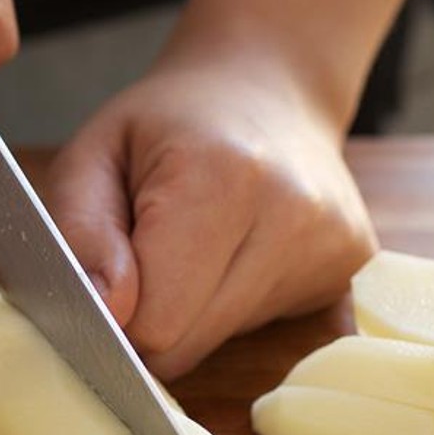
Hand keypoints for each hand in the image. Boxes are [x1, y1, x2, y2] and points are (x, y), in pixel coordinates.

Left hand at [45, 51, 378, 380]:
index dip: (115, 315)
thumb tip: (107, 309)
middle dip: (152, 318)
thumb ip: (81, 234)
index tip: (109, 277)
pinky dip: (236, 308)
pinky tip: (239, 253)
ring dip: (194, 312)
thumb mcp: (93, 156)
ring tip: (199, 244)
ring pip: (224, 342)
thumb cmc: (167, 124)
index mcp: (220, 178)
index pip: (154, 323)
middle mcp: (292, 215)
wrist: (268, 89)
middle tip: (149, 256)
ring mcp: (333, 247)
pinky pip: (265, 330)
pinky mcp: (352, 270)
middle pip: (189, 345)